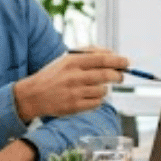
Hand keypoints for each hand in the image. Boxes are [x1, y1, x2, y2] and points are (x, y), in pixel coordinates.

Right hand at [12, 48, 126, 120]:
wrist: (33, 95)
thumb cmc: (54, 75)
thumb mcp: (66, 59)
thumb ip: (88, 53)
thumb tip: (112, 54)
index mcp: (72, 61)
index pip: (102, 59)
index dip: (118, 60)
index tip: (127, 62)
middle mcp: (74, 77)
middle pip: (106, 75)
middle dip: (118, 76)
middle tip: (120, 76)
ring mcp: (75, 93)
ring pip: (103, 90)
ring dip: (105, 89)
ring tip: (97, 87)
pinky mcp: (75, 107)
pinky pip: (97, 103)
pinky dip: (98, 100)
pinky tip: (89, 96)